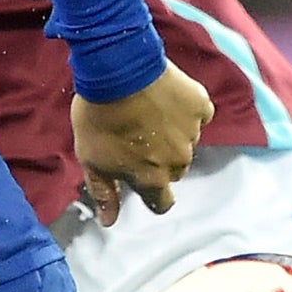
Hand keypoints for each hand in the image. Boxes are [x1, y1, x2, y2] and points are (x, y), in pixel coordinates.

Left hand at [72, 63, 214, 224]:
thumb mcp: (91, 160)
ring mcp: (192, 133)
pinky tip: (164, 98)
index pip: (161, 202)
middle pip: (173, 170)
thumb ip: (104, 193)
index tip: (139, 175)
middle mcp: (178, 161)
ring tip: (145, 112)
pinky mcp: (200, 106)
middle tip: (136, 135)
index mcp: (153, 179)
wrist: (116, 70)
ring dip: (170, 133)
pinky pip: (197, 114)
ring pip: (185, 142)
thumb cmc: (98, 117)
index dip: (150, 192)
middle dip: (159, 159)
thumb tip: (109, 222)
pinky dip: (185, 109)